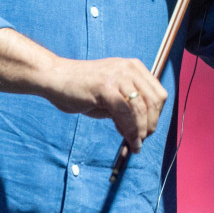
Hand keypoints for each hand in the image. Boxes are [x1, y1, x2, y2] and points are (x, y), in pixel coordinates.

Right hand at [43, 56, 167, 152]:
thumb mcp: (110, 95)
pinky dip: (130, 131)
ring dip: (140, 131)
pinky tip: (128, 141)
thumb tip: (141, 131)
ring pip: (141, 109)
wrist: (55, 78)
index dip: (156, 115)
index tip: (147, 130)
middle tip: (142, 140)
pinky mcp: (106, 87)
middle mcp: (129, 69)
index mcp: (134, 67)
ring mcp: (118, 76)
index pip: (158, 94)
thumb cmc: (81, 89)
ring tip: (135, 144)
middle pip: (154, 101)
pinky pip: (125, 113)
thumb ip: (126, 108)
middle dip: (151, 124)